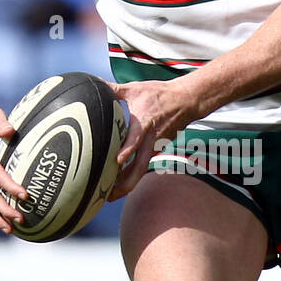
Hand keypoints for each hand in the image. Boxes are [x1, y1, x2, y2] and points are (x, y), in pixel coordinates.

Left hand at [105, 79, 189, 200]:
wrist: (186, 101)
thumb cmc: (161, 94)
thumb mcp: (136, 89)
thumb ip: (114, 89)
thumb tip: (94, 84)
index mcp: (145, 122)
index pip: (136, 138)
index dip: (128, 149)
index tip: (117, 160)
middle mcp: (151, 139)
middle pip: (140, 166)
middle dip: (126, 183)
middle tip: (109, 195)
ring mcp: (155, 146)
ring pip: (141, 170)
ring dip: (127, 183)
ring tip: (110, 196)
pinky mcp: (157, 150)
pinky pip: (143, 166)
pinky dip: (132, 176)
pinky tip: (119, 184)